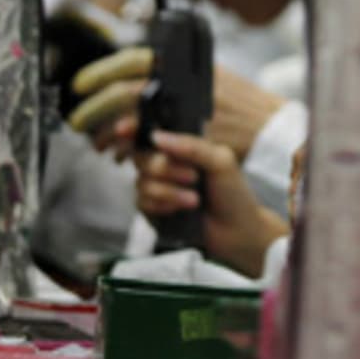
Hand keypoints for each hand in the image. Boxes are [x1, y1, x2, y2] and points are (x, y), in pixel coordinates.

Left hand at [69, 49, 284, 161]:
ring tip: (101, 143)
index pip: (132, 61)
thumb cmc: (239, 101)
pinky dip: (132, 151)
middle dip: (94, 110)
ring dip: (109, 134)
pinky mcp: (188, 139)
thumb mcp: (207, 76)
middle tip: (78, 123)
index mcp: (183, 66)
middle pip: (124, 92)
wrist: (268, 126)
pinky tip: (125, 155)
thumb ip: (174, 76)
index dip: (100, 72)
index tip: (80, 86)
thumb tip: (134, 75)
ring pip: (131, 121)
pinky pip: (147, 147)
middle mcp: (181, 86)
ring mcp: (183, 112)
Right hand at [136, 131, 289, 276]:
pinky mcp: (152, 209)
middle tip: (193, 177)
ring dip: (169, 191)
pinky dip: (163, 205)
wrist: (236, 230)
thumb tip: (158, 137)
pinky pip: (142, 202)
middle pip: (141, 156)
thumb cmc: (232, 193)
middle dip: (165, 168)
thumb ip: (192, 146)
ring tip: (194, 199)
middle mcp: (165, 163)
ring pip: (141, 180)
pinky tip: (180, 210)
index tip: (124, 130)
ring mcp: (157, 186)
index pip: (151, 131)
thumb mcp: (221, 161)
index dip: (132, 128)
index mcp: (182, 146)